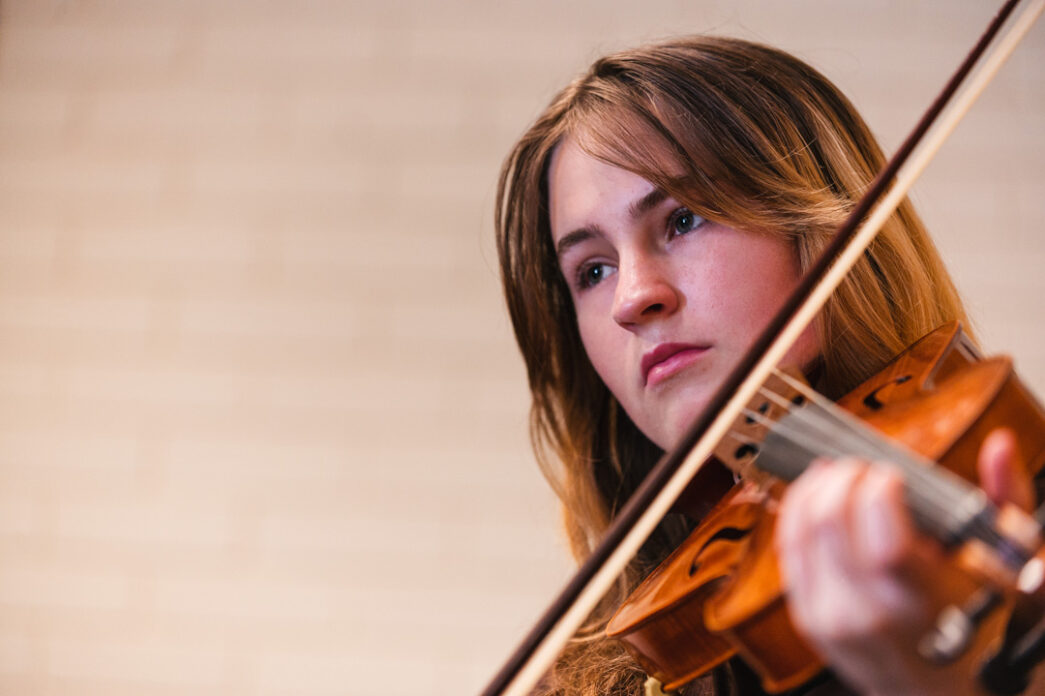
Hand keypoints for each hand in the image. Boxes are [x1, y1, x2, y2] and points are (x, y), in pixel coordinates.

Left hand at [774, 428, 1031, 695]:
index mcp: (918, 601)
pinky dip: (796, 514)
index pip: (877, 523)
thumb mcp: (1013, 575)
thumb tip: (1000, 446)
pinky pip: (787, 551)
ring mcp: (829, 617)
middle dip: (845, 477)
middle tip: (865, 466)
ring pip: (798, 528)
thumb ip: (1006, 504)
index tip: (894, 474)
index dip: (879, 484)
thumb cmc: (985, 640)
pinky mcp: (807, 618)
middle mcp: (864, 611)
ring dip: (815, 488)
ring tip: (838, 473)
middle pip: (829, 517)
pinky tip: (815, 498)